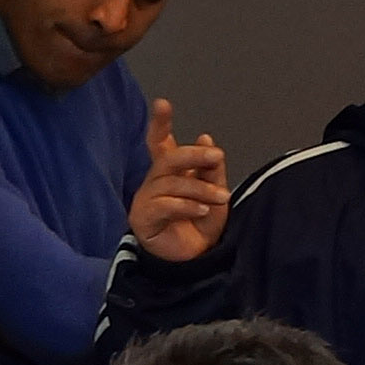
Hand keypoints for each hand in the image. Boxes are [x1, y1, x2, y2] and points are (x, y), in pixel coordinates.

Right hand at [127, 98, 230, 262]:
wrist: (195, 260)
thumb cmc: (202, 224)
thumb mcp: (214, 192)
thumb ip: (211, 169)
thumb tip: (205, 138)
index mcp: (170, 172)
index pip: (160, 143)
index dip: (160, 124)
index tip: (162, 103)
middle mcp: (155, 182)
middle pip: (168, 159)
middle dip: (192, 155)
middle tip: (216, 157)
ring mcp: (146, 200)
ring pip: (171, 183)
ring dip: (200, 188)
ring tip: (221, 197)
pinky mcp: (143, 219)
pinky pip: (164, 205)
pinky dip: (186, 205)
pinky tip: (201, 209)